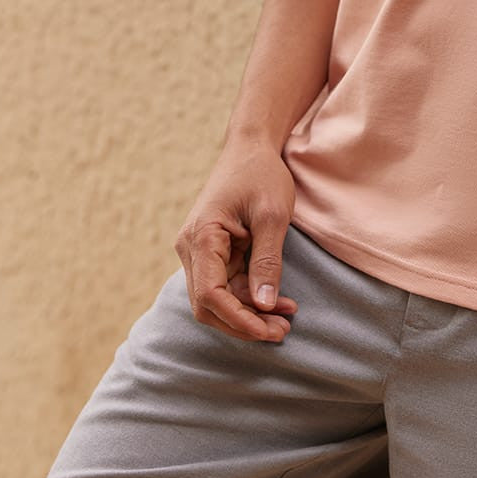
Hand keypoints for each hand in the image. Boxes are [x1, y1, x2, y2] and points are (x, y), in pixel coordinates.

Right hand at [174, 137, 298, 342]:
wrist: (251, 146)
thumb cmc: (261, 174)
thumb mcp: (273, 215)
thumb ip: (267, 261)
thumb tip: (264, 306)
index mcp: (201, 237)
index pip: (210, 295)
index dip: (239, 320)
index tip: (270, 330)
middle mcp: (191, 248)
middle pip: (208, 305)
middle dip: (244, 323)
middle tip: (282, 331)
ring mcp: (198, 251)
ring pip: (217, 299)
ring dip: (249, 313)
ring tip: (285, 319)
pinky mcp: (211, 252)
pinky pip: (224, 285)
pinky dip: (247, 297)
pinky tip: (276, 302)